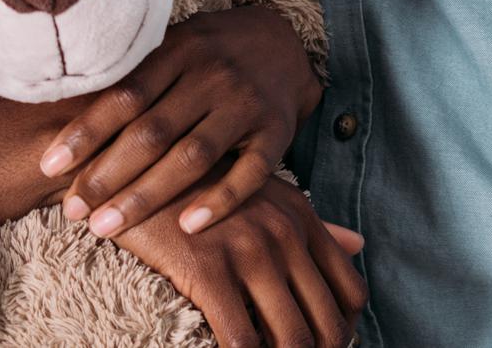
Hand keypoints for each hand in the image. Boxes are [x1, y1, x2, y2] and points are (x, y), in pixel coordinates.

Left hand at [40, 5, 318, 240]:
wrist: (282, 41)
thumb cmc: (208, 51)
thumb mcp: (173, 45)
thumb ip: (133, 74)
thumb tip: (58, 108)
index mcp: (178, 49)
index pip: (123, 95)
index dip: (85, 132)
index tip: (49, 167)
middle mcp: (212, 74)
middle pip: (152, 132)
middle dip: (107, 176)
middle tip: (73, 211)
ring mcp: (246, 104)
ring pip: (193, 157)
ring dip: (146, 196)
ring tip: (106, 227)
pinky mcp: (276, 132)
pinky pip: (250, 173)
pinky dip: (219, 201)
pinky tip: (188, 228)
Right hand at [110, 173, 365, 347]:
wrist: (132, 161)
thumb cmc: (198, 182)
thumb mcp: (266, 191)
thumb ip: (314, 224)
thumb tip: (359, 245)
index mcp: (301, 218)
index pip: (351, 291)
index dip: (345, 330)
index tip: (323, 345)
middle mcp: (284, 235)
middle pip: (329, 325)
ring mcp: (248, 252)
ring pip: (292, 340)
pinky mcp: (208, 270)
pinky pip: (242, 339)